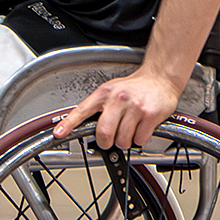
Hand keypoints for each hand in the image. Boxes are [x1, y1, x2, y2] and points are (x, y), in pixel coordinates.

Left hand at [50, 67, 181, 148]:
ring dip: (125, 141)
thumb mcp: (111, 90)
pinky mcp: (150, 115)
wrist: (160, 78)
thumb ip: (99, 107)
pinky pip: (139, 139)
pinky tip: (141, 127)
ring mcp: (135, 107)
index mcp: (104, 93)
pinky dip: (139, 139)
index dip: (69, 124)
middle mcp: (118, 99)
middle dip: (106, 142)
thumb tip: (84, 127)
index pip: (82, 110)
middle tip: (111, 139)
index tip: (59, 134)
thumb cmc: (135, 87)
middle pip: (104, 133)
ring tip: (129, 129)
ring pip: (122, 140)